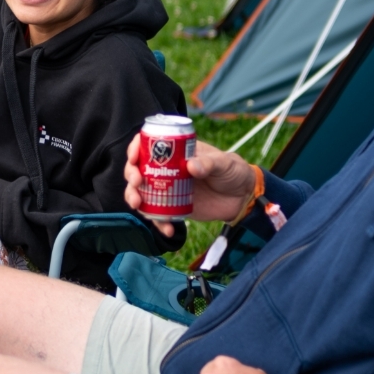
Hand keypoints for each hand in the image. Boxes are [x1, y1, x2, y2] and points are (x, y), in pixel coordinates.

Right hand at [122, 136, 259, 238]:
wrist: (243, 198)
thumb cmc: (234, 172)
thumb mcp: (224, 163)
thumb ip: (210, 163)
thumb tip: (191, 166)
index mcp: (177, 152)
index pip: (149, 145)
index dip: (135, 149)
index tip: (134, 157)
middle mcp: (168, 170)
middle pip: (139, 169)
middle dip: (131, 175)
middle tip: (136, 182)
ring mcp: (169, 189)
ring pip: (142, 193)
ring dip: (134, 198)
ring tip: (138, 204)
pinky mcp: (175, 208)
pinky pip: (159, 216)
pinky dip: (159, 223)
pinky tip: (167, 229)